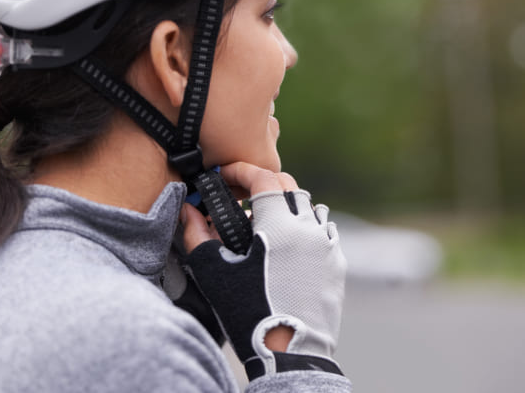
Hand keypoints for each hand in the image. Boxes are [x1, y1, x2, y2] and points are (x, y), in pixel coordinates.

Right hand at [181, 163, 346, 379]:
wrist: (292, 353)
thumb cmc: (250, 312)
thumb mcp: (215, 273)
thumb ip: (197, 234)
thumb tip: (188, 210)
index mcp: (280, 226)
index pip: (263, 178)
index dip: (241, 172)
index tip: (224, 177)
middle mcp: (308, 228)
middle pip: (288, 185)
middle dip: (262, 184)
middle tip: (240, 196)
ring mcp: (327, 245)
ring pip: (307, 206)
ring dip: (284, 205)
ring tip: (263, 223)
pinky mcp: (336, 263)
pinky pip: (321, 230)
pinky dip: (303, 227)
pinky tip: (287, 245)